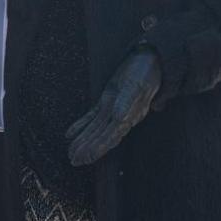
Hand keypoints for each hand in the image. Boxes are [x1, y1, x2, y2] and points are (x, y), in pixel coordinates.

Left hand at [67, 49, 161, 165]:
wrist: (150, 59)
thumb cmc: (144, 72)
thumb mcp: (135, 86)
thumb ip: (127, 102)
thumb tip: (119, 119)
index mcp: (128, 115)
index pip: (112, 136)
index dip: (99, 147)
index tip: (88, 157)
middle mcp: (120, 115)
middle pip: (101, 136)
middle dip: (88, 149)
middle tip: (74, 161)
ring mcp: (113, 108)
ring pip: (95, 128)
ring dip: (83, 141)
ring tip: (71, 153)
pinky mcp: (107, 100)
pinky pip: (92, 116)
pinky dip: (81, 125)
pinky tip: (70, 133)